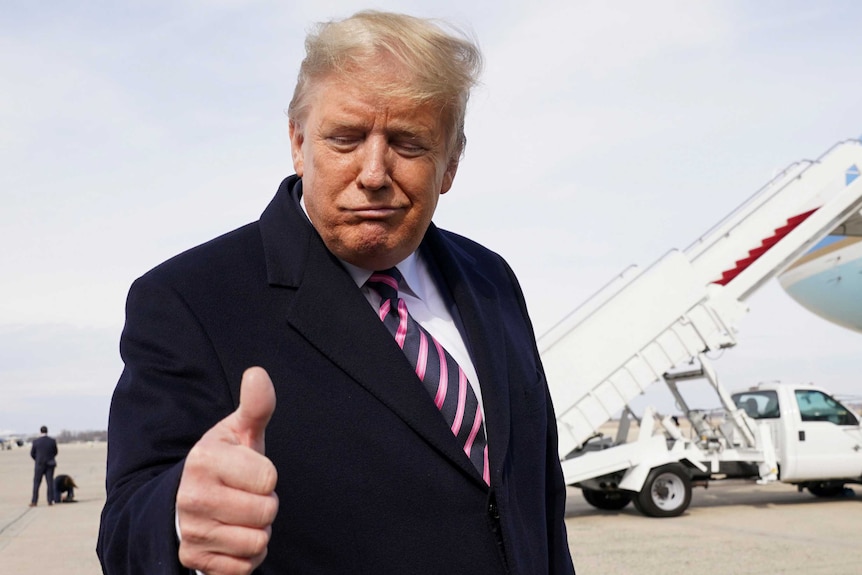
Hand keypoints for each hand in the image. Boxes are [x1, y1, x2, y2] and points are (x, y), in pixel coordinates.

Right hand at [176, 367, 278, 574]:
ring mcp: (191, 531)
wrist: (185, 500)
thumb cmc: (224, 462)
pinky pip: (244, 567)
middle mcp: (192, 496)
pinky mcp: (194, 559)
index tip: (249, 471)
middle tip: (246, 494)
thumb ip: (255, 406)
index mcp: (204, 460)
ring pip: (257, 542)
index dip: (267, 476)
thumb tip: (258, 374)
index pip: (268, 478)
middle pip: (265, 512)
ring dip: (257, 530)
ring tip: (239, 514)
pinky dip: (246, 556)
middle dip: (265, 504)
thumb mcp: (239, 431)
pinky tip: (232, 535)